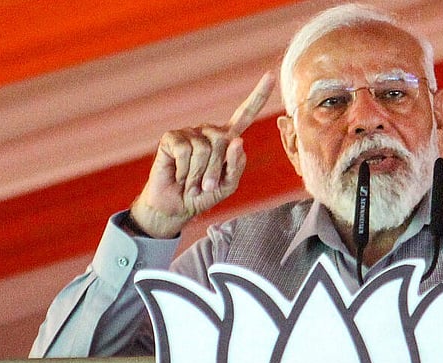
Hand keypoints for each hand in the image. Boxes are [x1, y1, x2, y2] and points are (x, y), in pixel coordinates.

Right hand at [130, 72, 275, 237]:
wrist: (176, 207)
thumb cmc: (203, 195)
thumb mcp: (228, 185)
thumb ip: (237, 166)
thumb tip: (238, 141)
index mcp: (227, 139)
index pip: (245, 114)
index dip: (258, 96)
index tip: (271, 76)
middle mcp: (209, 131)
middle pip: (224, 141)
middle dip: (216, 170)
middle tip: (205, 186)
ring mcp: (190, 132)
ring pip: (204, 149)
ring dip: (199, 174)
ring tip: (191, 182)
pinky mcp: (171, 137)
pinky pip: (185, 151)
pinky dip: (184, 171)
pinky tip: (178, 175)